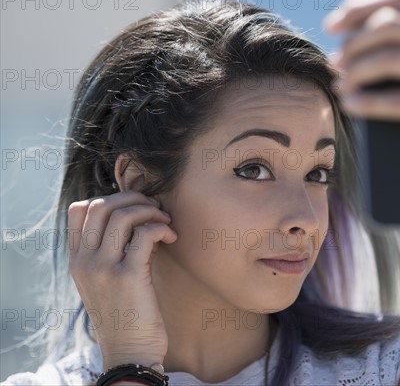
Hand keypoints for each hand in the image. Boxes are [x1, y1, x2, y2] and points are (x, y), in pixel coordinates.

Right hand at [67, 191, 176, 369]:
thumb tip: (131, 216)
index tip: (133, 207)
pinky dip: (162, 228)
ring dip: (150, 211)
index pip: (78, 210)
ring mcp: (104, 269)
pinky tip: (172, 238)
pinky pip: (146, 234)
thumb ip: (107, 251)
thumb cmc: (125, 314)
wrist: (130, 352)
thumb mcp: (103, 281)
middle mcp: (84, 262)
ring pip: (123, 216)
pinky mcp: (129, 277)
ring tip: (165, 221)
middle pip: (101, 206)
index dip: (109, 199)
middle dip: (133, 198)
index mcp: (76, 260)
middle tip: (154, 208)